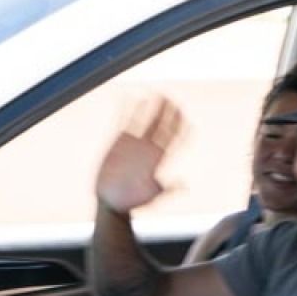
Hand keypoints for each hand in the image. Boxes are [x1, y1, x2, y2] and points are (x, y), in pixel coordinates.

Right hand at [96, 97, 182, 213]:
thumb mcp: (153, 195)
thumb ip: (167, 189)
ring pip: (145, 120)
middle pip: (161, 125)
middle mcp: (148, 148)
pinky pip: (123, 122)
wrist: (112, 202)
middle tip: (172, 98)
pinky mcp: (118, 143)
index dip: (180, 125)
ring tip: (157, 93)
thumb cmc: (134, 201)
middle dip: (168, 111)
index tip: (185, 113)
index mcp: (159, 158)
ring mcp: (134, 143)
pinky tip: (128, 97)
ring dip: (152, 107)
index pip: (174, 137)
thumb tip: (184, 186)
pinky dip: (126, 110)